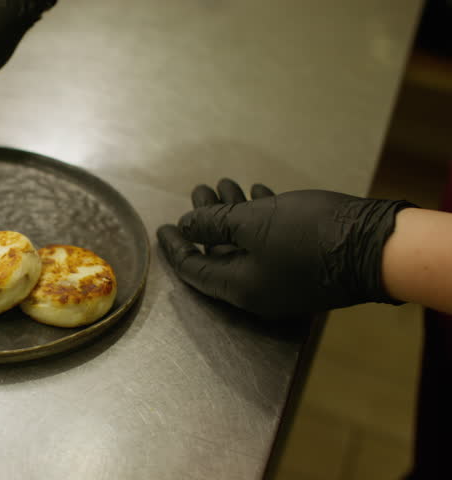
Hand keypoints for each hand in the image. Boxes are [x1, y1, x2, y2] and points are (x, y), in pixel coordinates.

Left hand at [156, 179, 414, 316]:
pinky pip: (271, 241)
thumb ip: (214, 224)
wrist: (380, 246)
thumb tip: (187, 226)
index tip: (163, 227)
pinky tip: (258, 194)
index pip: (194, 270)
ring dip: (232, 213)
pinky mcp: (306, 264)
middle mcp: (259, 289)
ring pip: (247, 244)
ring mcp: (284, 278)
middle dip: (206, 221)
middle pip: (219, 254)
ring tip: (223, 184)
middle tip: (197, 190)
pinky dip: (261, 217)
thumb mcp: (253, 223)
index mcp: (240, 288)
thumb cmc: (312, 235)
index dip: (176, 247)